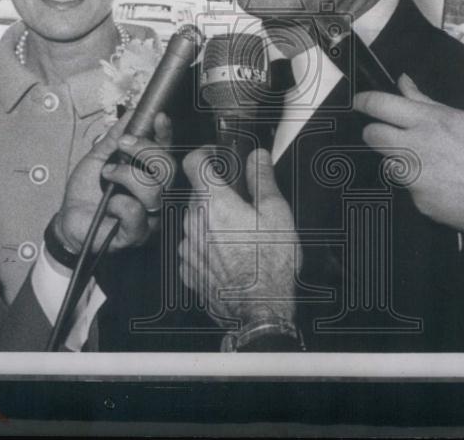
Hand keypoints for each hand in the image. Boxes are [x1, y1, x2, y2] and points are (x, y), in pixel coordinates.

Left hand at [55, 110, 174, 254]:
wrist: (68, 220)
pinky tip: (110, 204)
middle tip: (122, 144)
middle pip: (168, 168)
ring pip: (155, 189)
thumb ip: (115, 138)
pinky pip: (136, 212)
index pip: (166, 152)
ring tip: (107, 175)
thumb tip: (130, 115)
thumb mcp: (98, 158)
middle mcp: (156, 193)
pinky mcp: (137, 233)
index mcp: (149, 174)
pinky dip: (120, 203)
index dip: (166, 134)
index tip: (158, 117)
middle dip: (145, 149)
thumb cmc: (85, 192)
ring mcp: (150, 215)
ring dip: (127, 176)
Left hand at [178, 147, 299, 326]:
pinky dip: (207, 245)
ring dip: (212, 221)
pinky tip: (230, 255)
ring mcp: (187, 246)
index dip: (206, 155)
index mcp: (214, 201)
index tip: (217, 158)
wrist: (259, 309)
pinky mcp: (187, 268)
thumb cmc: (270, 263)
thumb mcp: (276, 213)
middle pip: (198, 193)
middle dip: (218, 194)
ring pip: (195, 220)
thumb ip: (262, 178)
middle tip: (244, 206)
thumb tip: (257, 157)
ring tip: (240, 236)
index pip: (193, 162)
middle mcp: (193, 221)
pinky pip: (194, 246)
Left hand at [354, 74, 463, 239]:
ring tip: (433, 166)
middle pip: (372, 136)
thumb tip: (404, 82)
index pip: (379, 105)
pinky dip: (424, 188)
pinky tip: (448, 188)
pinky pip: (412, 191)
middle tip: (390, 135)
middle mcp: (417, 148)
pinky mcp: (421, 203)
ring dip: (402, 163)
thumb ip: (429, 103)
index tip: (360, 102)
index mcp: (431, 121)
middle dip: (375, 132)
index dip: (364, 102)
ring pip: (390, 165)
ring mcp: (416, 178)